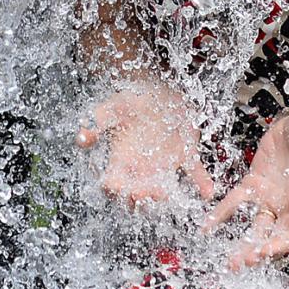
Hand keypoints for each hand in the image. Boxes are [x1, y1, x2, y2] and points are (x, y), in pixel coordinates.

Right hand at [77, 86, 217, 210]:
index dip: (116, 190)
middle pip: (138, 195)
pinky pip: (193, 172)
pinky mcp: (184, 156)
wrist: (156, 89)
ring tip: (166, 192)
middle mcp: (141, 168)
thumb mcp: (112, 107)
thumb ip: (97, 122)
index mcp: (121, 160)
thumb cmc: (131, 99)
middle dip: (141, 199)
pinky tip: (207, 192)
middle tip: (145, 192)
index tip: (121, 186)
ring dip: (165, 196)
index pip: (114, 185)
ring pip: (164, 190)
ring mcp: (164, 165)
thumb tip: (82, 137)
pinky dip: (201, 183)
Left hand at [203, 109, 288, 270]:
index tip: (264, 251)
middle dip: (257, 252)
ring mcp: (268, 196)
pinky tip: (207, 226)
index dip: (279, 244)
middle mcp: (286, 205)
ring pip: (253, 226)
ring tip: (229, 262)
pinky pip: (235, 202)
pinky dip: (221, 214)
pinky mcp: (254, 182)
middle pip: (270, 236)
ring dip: (241, 244)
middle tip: (240, 264)